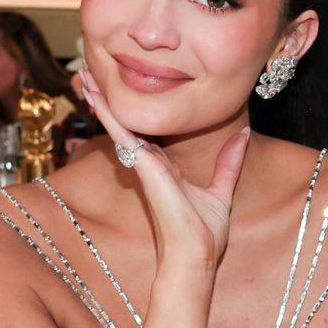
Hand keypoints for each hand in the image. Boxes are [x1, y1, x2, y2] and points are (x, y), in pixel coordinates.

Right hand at [79, 67, 248, 270]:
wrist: (197, 254)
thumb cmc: (205, 234)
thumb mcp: (222, 191)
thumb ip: (229, 163)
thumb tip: (243, 135)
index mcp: (165, 169)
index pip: (146, 132)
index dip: (135, 110)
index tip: (127, 88)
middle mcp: (150, 164)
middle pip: (126, 123)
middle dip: (110, 98)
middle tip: (91, 73)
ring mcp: (144, 165)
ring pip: (118, 124)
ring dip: (101, 98)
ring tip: (83, 74)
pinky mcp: (143, 167)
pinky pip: (122, 134)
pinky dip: (108, 114)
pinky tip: (95, 95)